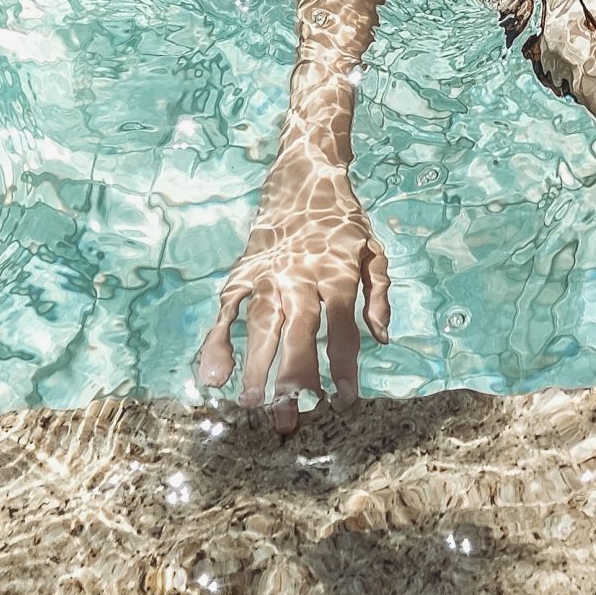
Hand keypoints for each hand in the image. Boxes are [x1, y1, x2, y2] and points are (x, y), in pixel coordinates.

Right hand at [197, 144, 390, 432]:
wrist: (304, 177)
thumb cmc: (344, 222)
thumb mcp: (374, 251)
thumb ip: (378, 294)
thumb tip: (382, 337)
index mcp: (336, 274)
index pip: (342, 329)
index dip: (344, 366)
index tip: (345, 400)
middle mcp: (300, 278)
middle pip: (297, 333)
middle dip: (293, 377)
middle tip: (290, 417)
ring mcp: (267, 276)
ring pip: (261, 326)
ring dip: (255, 367)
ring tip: (252, 405)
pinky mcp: (243, 273)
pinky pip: (228, 310)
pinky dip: (218, 340)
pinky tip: (214, 374)